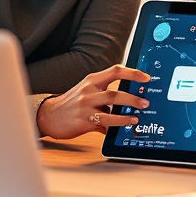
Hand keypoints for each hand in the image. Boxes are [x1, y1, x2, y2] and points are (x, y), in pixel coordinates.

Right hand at [36, 64, 150, 139]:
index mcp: (92, 80)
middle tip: (145, 102)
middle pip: (115, 92)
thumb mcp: (87, 90)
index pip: (115, 71)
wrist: (49, 115)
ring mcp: (85, 106)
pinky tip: (124, 125)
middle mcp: (89, 91)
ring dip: (127, 113)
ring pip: (110, 108)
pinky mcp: (83, 121)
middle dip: (133, 98)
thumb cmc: (72, 103)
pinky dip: (116, 124)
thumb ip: (105, 91)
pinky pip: (104, 123)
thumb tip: (130, 99)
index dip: (132, 73)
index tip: (146, 77)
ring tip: (137, 116)